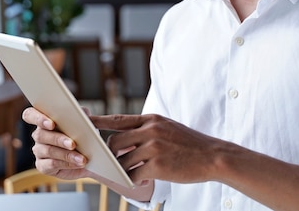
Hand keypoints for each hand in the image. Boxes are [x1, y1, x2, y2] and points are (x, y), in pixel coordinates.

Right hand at [22, 107, 91, 179]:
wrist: (90, 155)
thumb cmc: (84, 134)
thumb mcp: (87, 122)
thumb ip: (84, 115)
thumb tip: (84, 114)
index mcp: (44, 119)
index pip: (30, 115)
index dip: (37, 118)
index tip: (51, 124)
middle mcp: (39, 134)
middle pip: (41, 135)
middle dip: (58, 139)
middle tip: (73, 144)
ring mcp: (39, 151)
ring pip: (48, 151)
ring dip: (66, 155)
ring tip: (82, 158)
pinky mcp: (42, 166)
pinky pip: (52, 165)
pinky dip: (67, 164)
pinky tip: (78, 164)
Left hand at [91, 114, 223, 184]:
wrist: (213, 156)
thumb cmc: (190, 144)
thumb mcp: (168, 127)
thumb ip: (147, 130)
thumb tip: (125, 139)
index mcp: (152, 119)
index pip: (119, 119)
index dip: (99, 121)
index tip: (85, 121)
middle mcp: (150, 130)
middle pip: (115, 142)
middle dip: (112, 154)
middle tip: (117, 161)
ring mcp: (153, 147)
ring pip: (122, 160)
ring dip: (124, 168)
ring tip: (134, 172)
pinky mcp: (157, 165)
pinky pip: (133, 175)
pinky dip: (134, 180)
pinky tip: (142, 180)